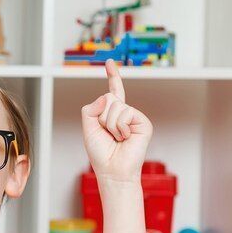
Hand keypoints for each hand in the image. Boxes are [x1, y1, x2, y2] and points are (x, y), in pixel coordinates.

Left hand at [80, 59, 152, 182]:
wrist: (113, 170)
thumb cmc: (101, 152)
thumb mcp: (88, 128)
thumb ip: (90, 109)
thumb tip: (107, 96)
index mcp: (111, 113)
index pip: (112, 91)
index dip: (112, 76)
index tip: (109, 62)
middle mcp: (125, 112)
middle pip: (107, 98)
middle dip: (101, 117)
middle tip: (107, 134)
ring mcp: (135, 116)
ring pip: (114, 105)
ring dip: (109, 124)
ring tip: (116, 138)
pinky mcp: (143, 122)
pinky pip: (124, 113)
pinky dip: (119, 127)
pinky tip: (125, 138)